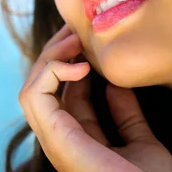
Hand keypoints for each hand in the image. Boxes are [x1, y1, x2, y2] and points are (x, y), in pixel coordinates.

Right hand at [18, 24, 171, 171]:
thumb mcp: (140, 141)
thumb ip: (126, 115)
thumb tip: (115, 85)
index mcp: (76, 140)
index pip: (60, 94)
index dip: (70, 63)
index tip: (88, 41)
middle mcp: (60, 140)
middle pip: (41, 87)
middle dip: (55, 53)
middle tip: (75, 30)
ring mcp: (55, 141)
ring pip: (30, 88)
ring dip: (49, 57)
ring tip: (74, 40)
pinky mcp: (57, 140)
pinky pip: (34, 97)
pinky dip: (50, 73)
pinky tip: (79, 65)